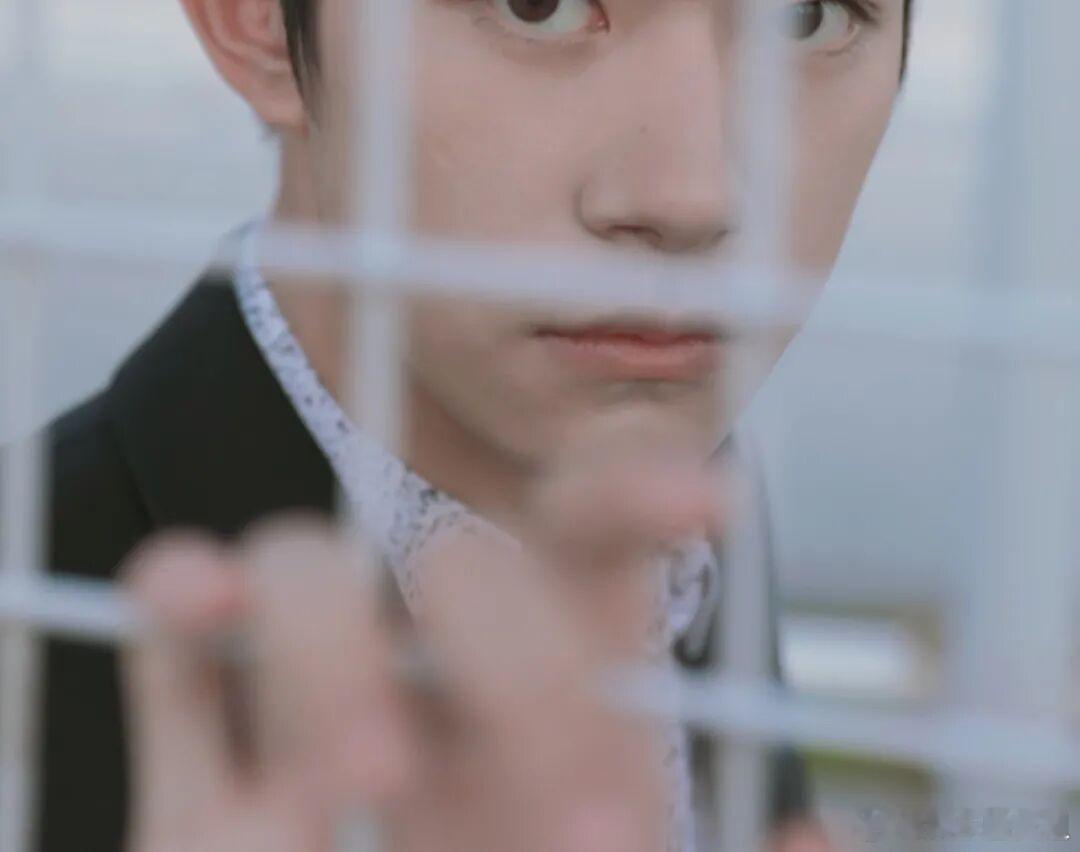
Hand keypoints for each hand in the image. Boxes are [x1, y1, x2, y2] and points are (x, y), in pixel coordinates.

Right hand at [121, 418, 833, 851]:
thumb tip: (817, 847)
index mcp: (555, 696)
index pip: (591, 545)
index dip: (635, 496)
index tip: (707, 503)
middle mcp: (432, 675)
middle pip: (464, 566)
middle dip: (524, 671)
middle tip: (594, 834)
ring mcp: (311, 702)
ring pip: (304, 569)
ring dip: (331, 644)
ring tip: (373, 773)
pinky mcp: (205, 755)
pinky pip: (171, 631)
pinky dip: (178, 592)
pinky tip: (196, 597)